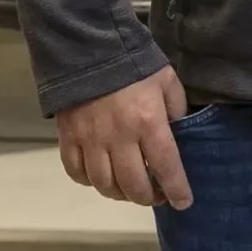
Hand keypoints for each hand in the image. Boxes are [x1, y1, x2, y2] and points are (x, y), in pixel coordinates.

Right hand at [56, 65, 192, 209]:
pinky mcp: (68, 138)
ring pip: (105, 185)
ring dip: (120, 194)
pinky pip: (76, 173)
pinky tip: (101, 177)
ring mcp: (90, 141)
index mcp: (148, 123)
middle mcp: (119, 138)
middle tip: (157, 195)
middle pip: (133, 185)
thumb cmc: (134, 63)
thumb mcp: (167, 81)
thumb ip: (176, 109)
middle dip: (149, 198)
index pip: (166, 167)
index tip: (183, 202)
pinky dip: (90, 182)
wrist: (88, 48)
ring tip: (130, 189)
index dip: (177, 189)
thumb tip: (178, 133)